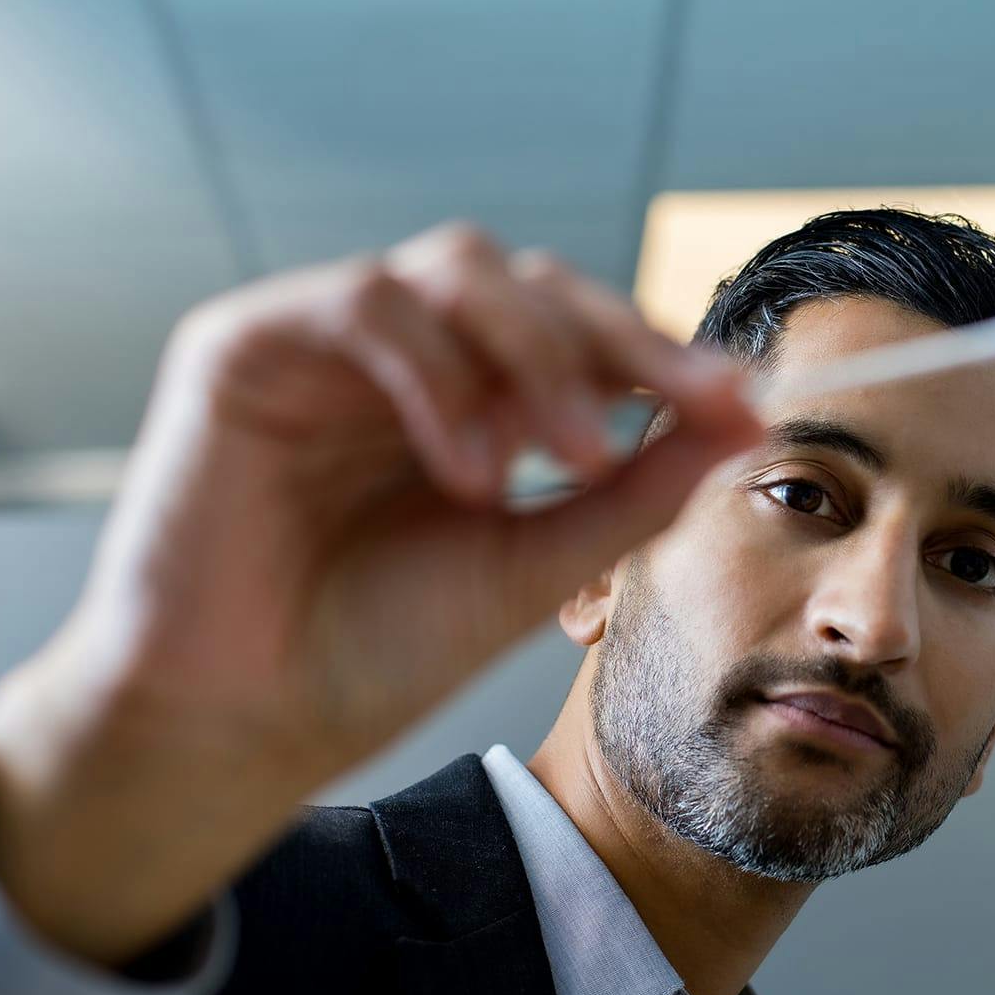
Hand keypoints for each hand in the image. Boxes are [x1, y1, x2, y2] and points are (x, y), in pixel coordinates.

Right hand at [0, 224, 759, 964]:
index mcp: (472, 397)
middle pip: (530, 281)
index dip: (662, 354)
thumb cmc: (378, 651)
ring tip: (566, 461)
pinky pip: (367, 304)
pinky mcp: (246, 345)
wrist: (250, 725)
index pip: (578, 332)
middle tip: (682, 408)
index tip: (744, 399)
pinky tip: (471, 469)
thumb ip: (638, 488)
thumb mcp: (538, 561)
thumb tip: (748, 416)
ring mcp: (327, 341)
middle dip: (618, 340)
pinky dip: (440, 378)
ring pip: (458, 269)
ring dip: (536, 355)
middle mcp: (404, 355)